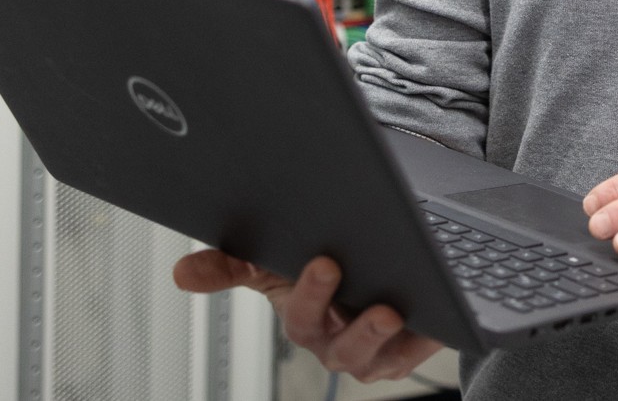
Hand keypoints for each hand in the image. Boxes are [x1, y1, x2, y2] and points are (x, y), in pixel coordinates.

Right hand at [172, 249, 441, 383]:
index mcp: (305, 323)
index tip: (323, 263)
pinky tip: (437, 306)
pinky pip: (424, 347)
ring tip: (393, 308)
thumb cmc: (316, 275)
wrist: (371, 276)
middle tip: (351, 270)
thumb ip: (229, 266)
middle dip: (350, 315)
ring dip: (383, 335)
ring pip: (380, 355)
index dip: (311, 294)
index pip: (302, 316)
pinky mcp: (413, 352)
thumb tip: (180, 274)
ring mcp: (378, 354)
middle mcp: (339, 345)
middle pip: (341, 343)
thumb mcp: (272, 264)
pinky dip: (430, 331)